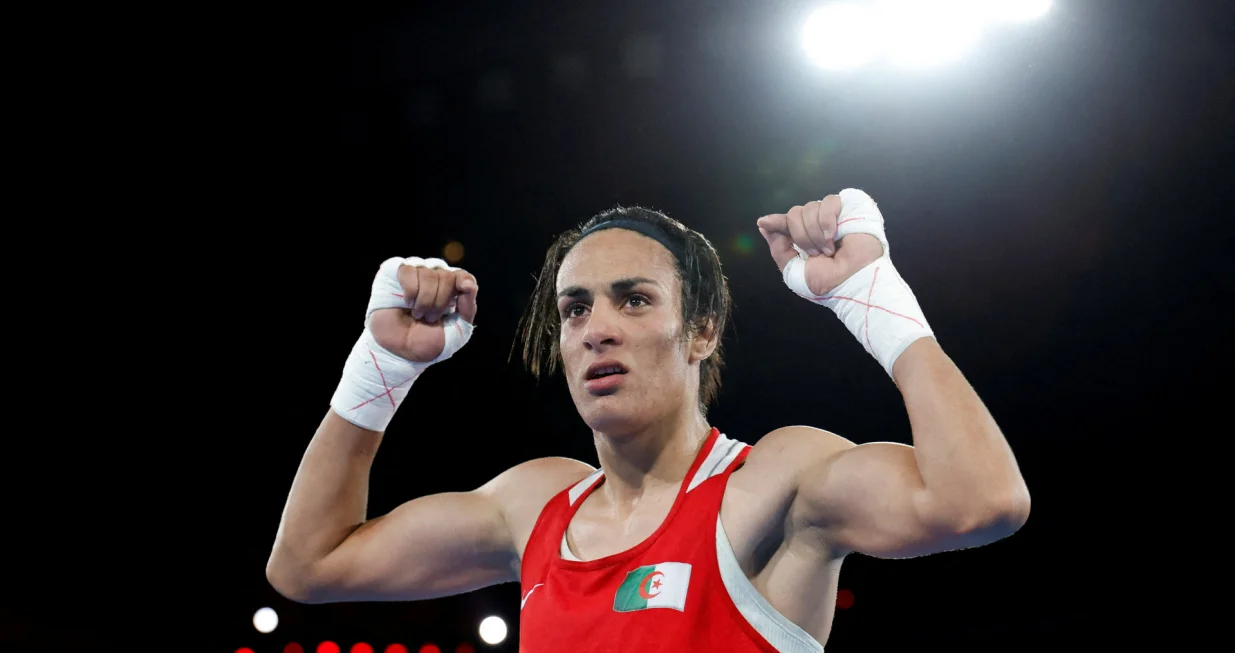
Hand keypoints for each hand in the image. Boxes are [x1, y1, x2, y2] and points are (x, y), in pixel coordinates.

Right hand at [370, 265, 478, 362]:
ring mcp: (414, 273)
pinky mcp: (393, 272)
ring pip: (428, 273)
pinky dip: (411, 290)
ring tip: (417, 314)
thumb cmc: (426, 342)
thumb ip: (467, 308)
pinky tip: (407, 303)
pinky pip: (408, 270)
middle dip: (439, 301)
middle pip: (446, 276)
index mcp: (450, 290)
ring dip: (424, 299)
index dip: (464, 280)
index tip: (464, 287)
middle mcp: (433, 277)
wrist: (399, 352)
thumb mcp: (456, 331)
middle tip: (429, 319)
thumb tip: (470, 284)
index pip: (462, 276)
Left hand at [757, 195, 884, 295]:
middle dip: (801, 236)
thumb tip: (764, 225)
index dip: (775, 221)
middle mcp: (817, 225)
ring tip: (829, 250)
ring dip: (815, 233)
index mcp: (805, 239)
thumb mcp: (794, 271)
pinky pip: (828, 202)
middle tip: (815, 254)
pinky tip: (833, 236)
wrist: (853, 282)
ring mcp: (832, 215)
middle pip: (794, 213)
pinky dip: (827, 221)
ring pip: (809, 208)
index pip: (786, 223)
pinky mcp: (849, 207)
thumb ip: (779, 249)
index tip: (763, 222)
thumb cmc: (827, 282)